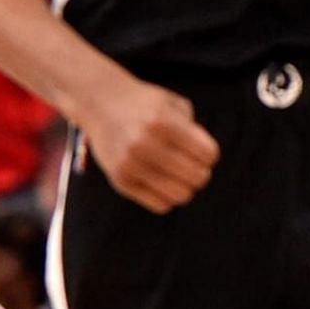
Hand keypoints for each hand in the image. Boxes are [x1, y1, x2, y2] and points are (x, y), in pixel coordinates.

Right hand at [80, 79, 218, 213]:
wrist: (100, 103)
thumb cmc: (144, 105)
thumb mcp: (173, 105)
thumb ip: (195, 131)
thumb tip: (205, 163)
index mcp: (162, 122)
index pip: (208, 154)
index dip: (209, 153)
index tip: (200, 149)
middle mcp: (145, 144)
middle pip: (197, 177)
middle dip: (200, 172)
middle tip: (192, 165)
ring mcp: (130, 164)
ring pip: (180, 195)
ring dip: (185, 187)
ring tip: (178, 175)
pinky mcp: (120, 181)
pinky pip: (160, 205)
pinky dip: (167, 196)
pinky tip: (161, 181)